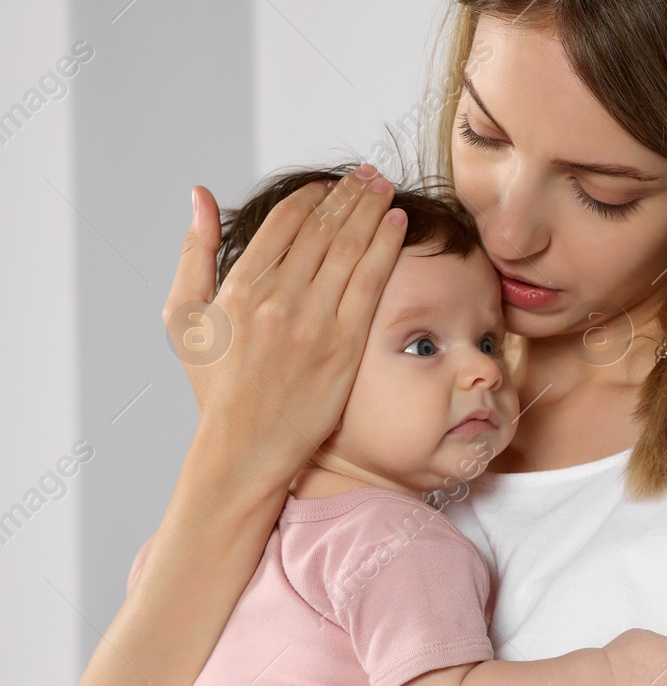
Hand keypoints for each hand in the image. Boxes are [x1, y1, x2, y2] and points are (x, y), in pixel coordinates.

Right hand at [166, 167, 405, 483]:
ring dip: (371, 210)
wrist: (246, 445)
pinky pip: (370, 282)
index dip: (313, 196)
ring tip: (384, 188)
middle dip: (349, 194)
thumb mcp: (185, 316)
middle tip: (369, 174)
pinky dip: (385, 248)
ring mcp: (314, 319)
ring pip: (349, 248)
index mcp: (240, 285)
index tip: (331, 184)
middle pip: (323, 228)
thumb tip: (198, 196)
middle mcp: (278, 297)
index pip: (286, 222)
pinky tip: (397, 224)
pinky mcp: (344, 344)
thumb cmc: (216, 386)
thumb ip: (193, 252)